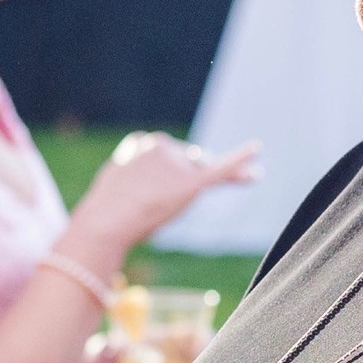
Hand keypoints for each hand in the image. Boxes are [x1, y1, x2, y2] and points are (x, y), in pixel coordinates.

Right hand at [69, 132, 258, 258]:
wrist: (106, 221)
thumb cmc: (106, 210)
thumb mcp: (115, 182)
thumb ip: (133, 175)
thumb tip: (142, 184)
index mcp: (141, 140)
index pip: (161, 158)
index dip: (156, 180)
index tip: (141, 194)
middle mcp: (162, 144)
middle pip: (185, 162)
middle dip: (178, 181)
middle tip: (154, 202)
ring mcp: (178, 163)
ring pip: (195, 174)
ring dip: (186, 190)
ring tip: (159, 205)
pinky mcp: (192, 182)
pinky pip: (222, 169)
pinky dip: (242, 159)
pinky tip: (257, 150)